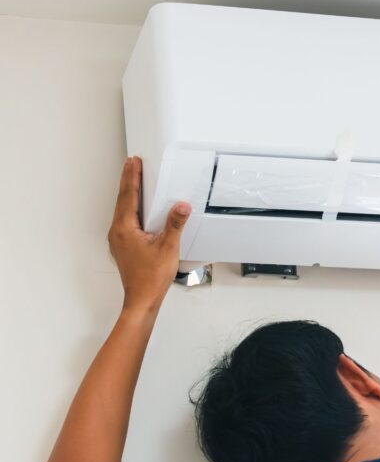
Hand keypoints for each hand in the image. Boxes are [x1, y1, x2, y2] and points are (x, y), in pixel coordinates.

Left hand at [107, 156, 190, 311]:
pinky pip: (124, 220)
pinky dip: (130, 208)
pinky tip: (138, 209)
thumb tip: (181, 206)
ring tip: (134, 182)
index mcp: (124, 228)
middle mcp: (117, 232)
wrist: (142, 299)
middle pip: (122, 200)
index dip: (131, 177)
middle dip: (128, 181)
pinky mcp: (123, 246)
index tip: (133, 162)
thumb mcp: (168, 247)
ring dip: (128, 194)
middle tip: (131, 164)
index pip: (128, 196)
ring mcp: (118, 240)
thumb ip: (175, 224)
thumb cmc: (150, 278)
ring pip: (122, 210)